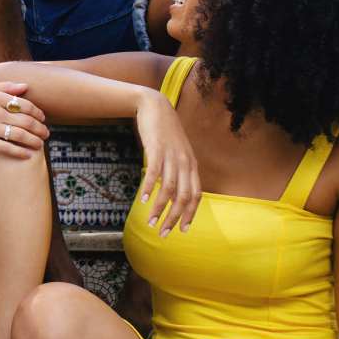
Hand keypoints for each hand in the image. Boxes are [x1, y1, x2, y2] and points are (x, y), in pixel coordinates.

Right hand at [0, 81, 47, 156]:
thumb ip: (5, 86)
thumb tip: (26, 86)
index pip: (24, 105)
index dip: (37, 112)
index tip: (42, 118)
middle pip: (25, 121)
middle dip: (40, 128)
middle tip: (46, 133)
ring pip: (18, 135)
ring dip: (33, 141)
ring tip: (40, 144)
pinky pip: (6, 148)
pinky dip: (19, 152)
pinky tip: (27, 154)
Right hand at [135, 89, 200, 234]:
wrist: (155, 106)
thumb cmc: (165, 131)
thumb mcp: (177, 151)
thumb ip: (178, 169)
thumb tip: (173, 190)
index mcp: (191, 165)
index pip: (195, 195)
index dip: (190, 214)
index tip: (182, 230)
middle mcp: (184, 162)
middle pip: (183, 197)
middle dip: (174, 218)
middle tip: (163, 233)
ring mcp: (171, 156)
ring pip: (169, 189)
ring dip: (159, 209)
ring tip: (149, 222)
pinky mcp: (156, 149)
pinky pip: (154, 173)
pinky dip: (149, 188)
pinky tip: (143, 200)